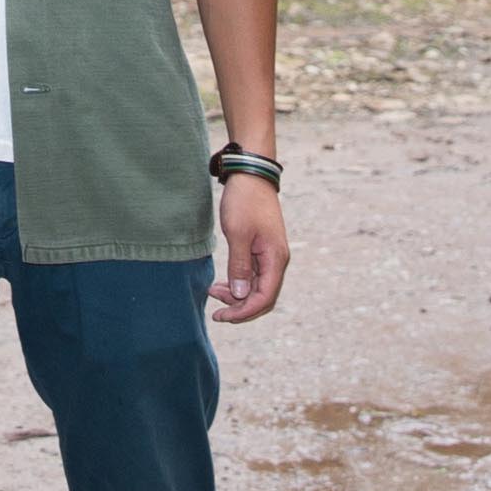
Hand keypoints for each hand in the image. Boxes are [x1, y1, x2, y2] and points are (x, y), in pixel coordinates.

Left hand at [210, 173, 289, 323]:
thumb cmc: (244, 201)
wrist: (251, 174)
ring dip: (237, 296)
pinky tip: (222, 284)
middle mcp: (277, 261)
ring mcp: (270, 255)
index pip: (264, 298)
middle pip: (263, 297)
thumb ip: (239, 266)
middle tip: (216, 311)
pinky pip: (253, 275)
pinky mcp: (262, 249)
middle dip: (240, 307)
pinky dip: (239, 283)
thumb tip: (240, 295)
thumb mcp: (238, 234)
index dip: (244, 312)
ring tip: (213, 292)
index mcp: (275, 259)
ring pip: (257, 287)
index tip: (222, 316)